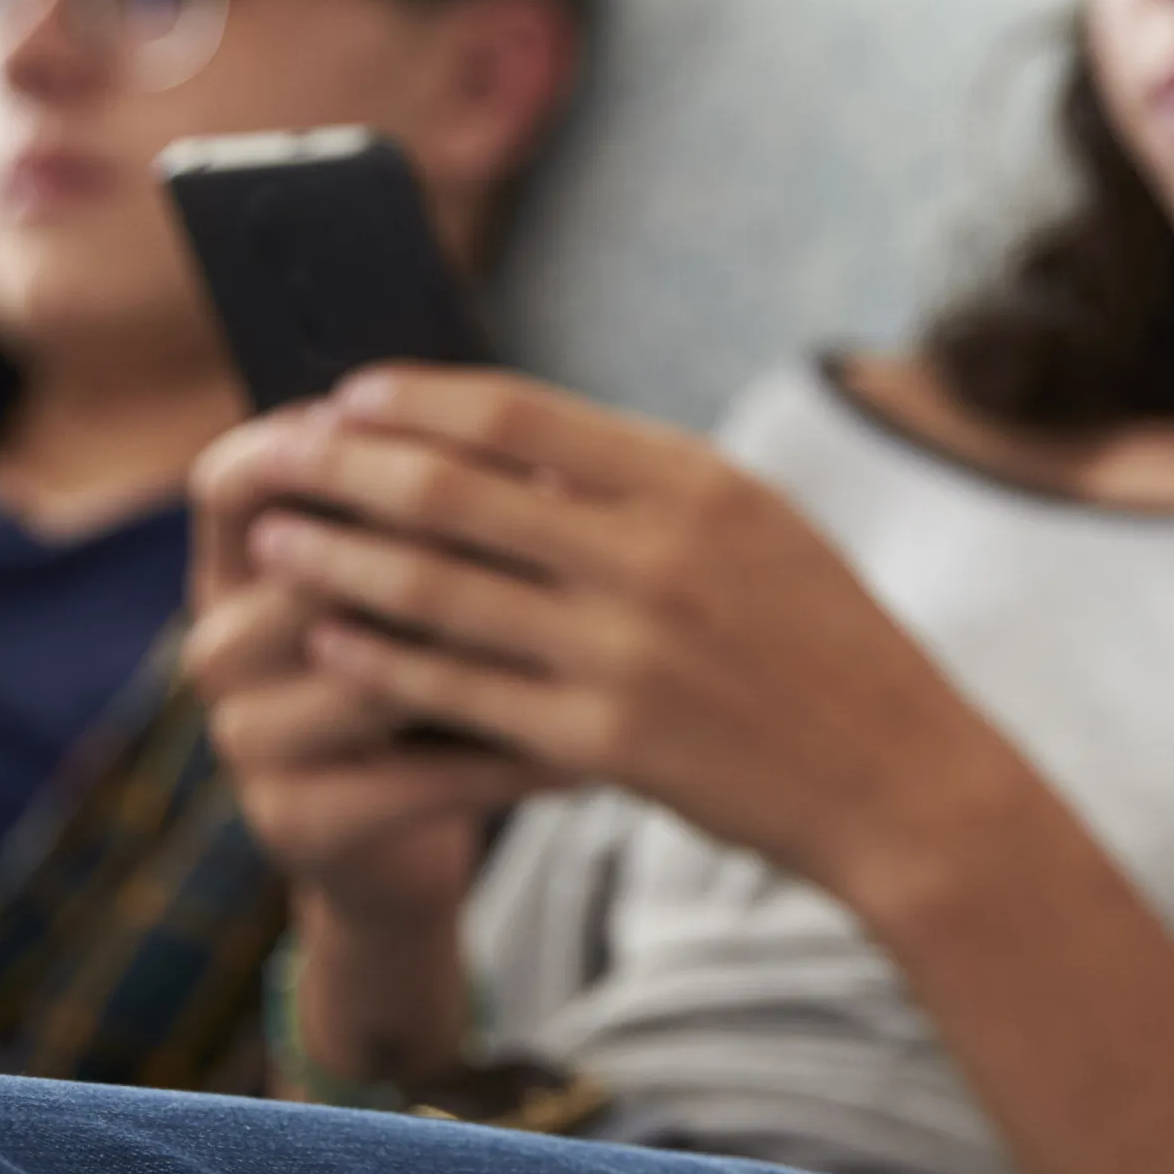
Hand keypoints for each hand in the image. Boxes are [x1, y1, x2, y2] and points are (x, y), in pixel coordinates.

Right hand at [185, 411, 559, 918]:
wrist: (394, 848)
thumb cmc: (422, 683)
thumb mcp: (407, 591)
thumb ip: (435, 522)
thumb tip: (549, 457)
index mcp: (231, 572)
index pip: (230, 483)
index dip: (308, 445)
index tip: (413, 423)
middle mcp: (219, 651)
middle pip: (308, 575)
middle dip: (434, 545)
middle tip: (550, 527)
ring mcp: (246, 741)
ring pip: (368, 682)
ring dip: (484, 657)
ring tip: (590, 638)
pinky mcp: (296, 821)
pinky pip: (416, 780)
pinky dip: (508, 761)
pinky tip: (589, 754)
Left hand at [206, 367, 1024, 919]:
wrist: (901, 779)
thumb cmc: (823, 642)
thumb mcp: (756, 527)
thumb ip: (640, 485)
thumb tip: (506, 443)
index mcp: (692, 484)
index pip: (515, 415)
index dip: (412, 400)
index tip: (343, 395)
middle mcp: (654, 559)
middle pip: (453, 493)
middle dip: (342, 470)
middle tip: (273, 459)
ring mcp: (625, 657)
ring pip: (437, 594)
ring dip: (337, 563)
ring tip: (274, 547)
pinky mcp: (605, 748)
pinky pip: (460, 695)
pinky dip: (383, 664)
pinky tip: (331, 646)